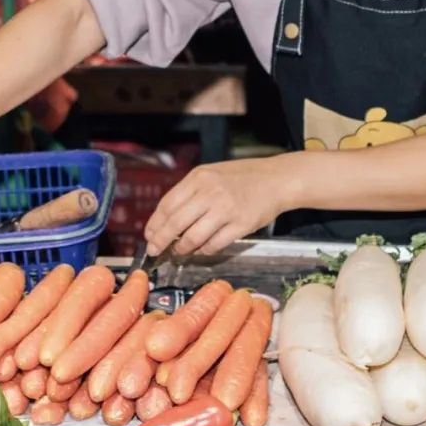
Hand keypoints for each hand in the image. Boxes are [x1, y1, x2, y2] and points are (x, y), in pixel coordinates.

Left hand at [144, 156, 290, 257]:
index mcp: (199, 178)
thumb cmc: (242, 177)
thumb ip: (190, 193)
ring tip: (179, 251)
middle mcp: (210, 192)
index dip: (155, 223)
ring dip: (182, 248)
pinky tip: (201, 249)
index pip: (168, 204)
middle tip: (155, 250)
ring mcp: (226, 209)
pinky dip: (203, 251)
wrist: (276, 179)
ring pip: (193, 237)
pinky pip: (214, 245)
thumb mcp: (211, 174)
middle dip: (161, 240)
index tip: (149, 235)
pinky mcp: (240, 225)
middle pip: (176, 223)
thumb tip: (166, 220)